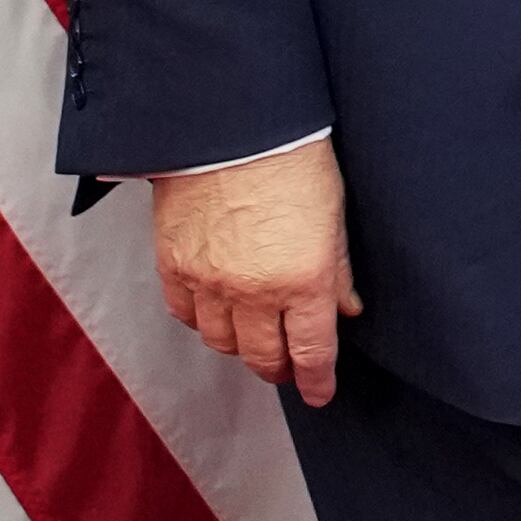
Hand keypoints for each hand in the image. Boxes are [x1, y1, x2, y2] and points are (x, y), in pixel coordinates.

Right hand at [150, 138, 360, 405]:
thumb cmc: (294, 159)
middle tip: (288, 365)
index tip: (320, 394)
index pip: (311, 352)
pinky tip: (217, 311)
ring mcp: (209, 282)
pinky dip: (202, 321)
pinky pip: (185, 315)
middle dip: (279, 368)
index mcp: (303, 280)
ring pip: (222, 342)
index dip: (317, 381)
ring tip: (254, 336)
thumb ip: (339, 269)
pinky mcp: (174, 266)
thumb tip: (347, 308)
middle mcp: (253, 291)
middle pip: (263, 357)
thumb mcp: (335, 215)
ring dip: (241, 345)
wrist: (233, 126)